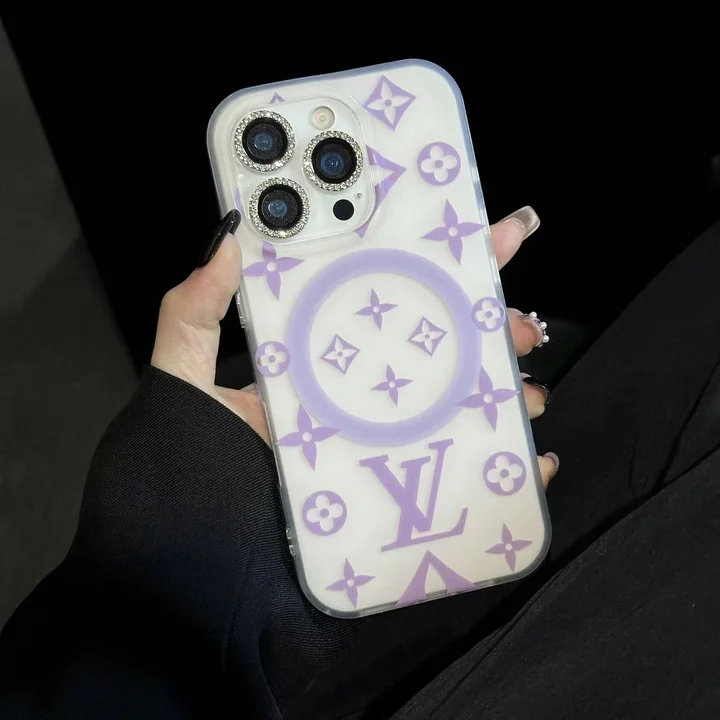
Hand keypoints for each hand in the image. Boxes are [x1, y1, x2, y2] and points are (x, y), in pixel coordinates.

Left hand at [151, 207, 558, 484]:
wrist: (198, 556)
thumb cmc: (189, 465)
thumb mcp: (185, 377)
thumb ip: (194, 311)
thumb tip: (228, 239)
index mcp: (321, 354)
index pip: (387, 295)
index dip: (442, 262)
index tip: (491, 235)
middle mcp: (356, 393)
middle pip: (439, 349)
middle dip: (490, 331)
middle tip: (517, 324)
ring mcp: (376, 441)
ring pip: (459, 407)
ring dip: (506, 396)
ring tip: (528, 393)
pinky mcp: (389, 488)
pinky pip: (458, 473)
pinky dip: (505, 467)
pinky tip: (532, 462)